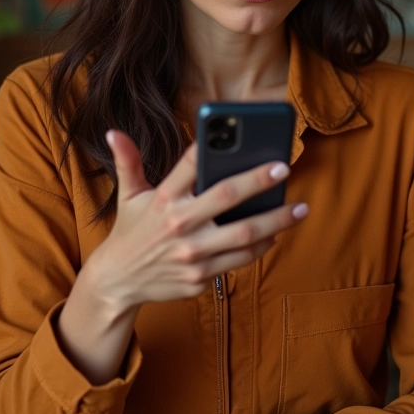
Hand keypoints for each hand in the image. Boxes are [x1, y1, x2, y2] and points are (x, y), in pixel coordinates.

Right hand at [85, 129, 307, 312]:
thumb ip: (127, 162)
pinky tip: (275, 234)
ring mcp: (191, 254)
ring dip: (276, 221)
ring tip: (300, 209)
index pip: (190, 164)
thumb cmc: (130, 230)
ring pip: (244, 234)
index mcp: (163, 198)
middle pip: (227, 197)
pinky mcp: (200, 278)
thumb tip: (113, 132)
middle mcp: (179, 224)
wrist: (118, 282)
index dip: (212, 146)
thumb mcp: (128, 195)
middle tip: (283, 168)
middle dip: (259, 181)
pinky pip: (238, 260)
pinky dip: (260, 247)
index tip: (237, 131)